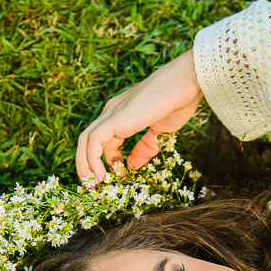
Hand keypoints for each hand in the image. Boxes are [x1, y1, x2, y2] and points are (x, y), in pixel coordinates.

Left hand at [76, 49, 202, 183]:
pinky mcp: (114, 119)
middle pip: (89, 141)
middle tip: (96, 185)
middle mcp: (112, 112)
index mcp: (122, 114)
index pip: (104, 140)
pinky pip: (93, 142)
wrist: (185, 84)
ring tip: (94, 185)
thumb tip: (132, 167)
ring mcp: (111, 114)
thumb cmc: (177, 103)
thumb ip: (145, 149)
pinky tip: (100, 176)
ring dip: (85, 165)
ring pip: (86, 141)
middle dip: (89, 165)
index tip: (120, 177)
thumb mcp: (159, 133)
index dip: (108, 161)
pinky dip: (92, 160)